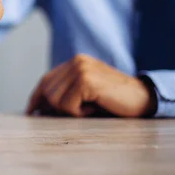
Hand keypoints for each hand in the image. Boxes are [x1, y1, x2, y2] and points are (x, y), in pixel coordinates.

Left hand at [26, 54, 156, 117]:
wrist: (144, 99)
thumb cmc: (114, 100)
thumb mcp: (86, 94)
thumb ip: (65, 94)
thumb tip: (38, 109)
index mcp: (75, 62)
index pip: (46, 80)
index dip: (36, 98)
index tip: (30, 112)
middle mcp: (76, 61)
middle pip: (47, 92)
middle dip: (57, 108)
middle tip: (82, 110)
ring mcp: (80, 69)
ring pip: (55, 100)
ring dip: (71, 111)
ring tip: (91, 106)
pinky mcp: (85, 80)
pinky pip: (67, 106)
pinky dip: (80, 113)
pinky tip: (95, 107)